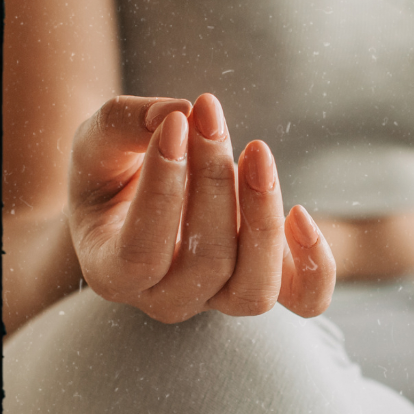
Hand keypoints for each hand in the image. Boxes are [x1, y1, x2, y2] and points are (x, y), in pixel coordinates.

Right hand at [65, 94, 336, 322]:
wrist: (133, 196)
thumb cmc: (110, 170)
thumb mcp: (98, 140)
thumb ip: (124, 123)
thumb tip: (181, 113)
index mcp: (111, 273)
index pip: (142, 253)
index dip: (163, 188)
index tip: (176, 123)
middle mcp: (163, 300)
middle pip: (207, 263)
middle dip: (215, 182)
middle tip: (209, 117)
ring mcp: (215, 300)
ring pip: (254, 290)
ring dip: (263, 216)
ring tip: (256, 152)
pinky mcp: (258, 285)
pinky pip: (305, 300)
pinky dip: (315, 264)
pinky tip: (301, 212)